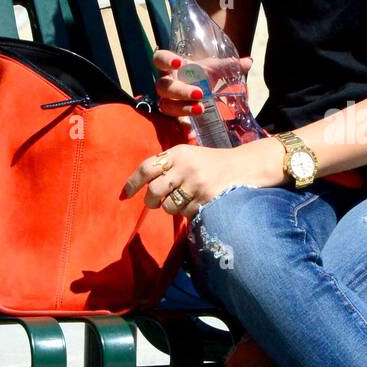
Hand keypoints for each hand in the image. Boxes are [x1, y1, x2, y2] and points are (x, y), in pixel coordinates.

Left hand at [120, 136, 282, 219]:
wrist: (242, 166)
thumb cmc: (210, 162)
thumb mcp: (188, 155)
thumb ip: (166, 164)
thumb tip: (141, 186)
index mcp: (177, 153)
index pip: (146, 168)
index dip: (132, 183)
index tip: (124, 195)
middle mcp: (185, 166)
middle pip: (154, 192)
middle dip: (150, 202)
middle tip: (153, 203)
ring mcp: (197, 183)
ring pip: (169, 206)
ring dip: (171, 208)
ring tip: (181, 200)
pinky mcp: (206, 198)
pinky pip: (186, 213)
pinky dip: (187, 212)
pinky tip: (196, 203)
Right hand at [153, 48, 253, 133]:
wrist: (201, 88)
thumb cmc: (203, 74)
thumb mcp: (215, 69)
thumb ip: (229, 65)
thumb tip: (248, 62)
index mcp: (171, 67)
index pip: (159, 59)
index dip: (165, 60)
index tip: (178, 63)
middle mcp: (166, 84)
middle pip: (164, 86)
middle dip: (181, 90)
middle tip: (199, 93)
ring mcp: (167, 101)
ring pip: (167, 105)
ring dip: (182, 108)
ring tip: (200, 109)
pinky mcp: (172, 117)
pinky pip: (173, 123)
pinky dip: (183, 128)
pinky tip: (192, 132)